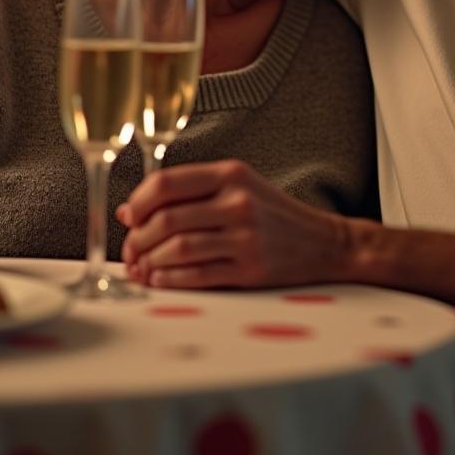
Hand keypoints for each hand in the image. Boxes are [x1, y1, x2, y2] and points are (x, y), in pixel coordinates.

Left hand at [118, 159, 351, 290]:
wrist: (325, 243)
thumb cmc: (272, 213)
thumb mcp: (238, 185)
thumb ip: (190, 192)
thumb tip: (131, 211)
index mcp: (230, 174)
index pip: (166, 183)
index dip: (138, 202)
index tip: (130, 217)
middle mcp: (238, 201)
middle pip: (167, 219)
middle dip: (138, 239)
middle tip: (130, 251)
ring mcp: (245, 236)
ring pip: (177, 249)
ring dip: (150, 262)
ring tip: (142, 267)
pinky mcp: (251, 269)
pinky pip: (198, 275)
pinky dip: (170, 280)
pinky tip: (160, 280)